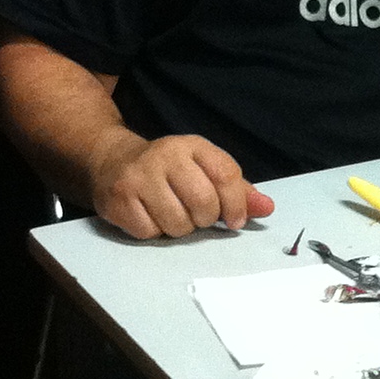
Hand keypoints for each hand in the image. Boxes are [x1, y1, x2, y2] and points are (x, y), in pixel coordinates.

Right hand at [90, 133, 272, 238]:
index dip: (236, 204)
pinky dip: (154, 232)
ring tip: (171, 213)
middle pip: (203, 203)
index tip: (234, 220)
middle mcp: (165, 156)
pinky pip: (150, 232)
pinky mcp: (118, 199)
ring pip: (177, 223)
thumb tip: (267, 208)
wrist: (112, 161)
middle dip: (205, 218)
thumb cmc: (167, 170)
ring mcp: (139, 177)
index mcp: (192, 146)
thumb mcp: (203, 169)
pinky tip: (149, 216)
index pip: (226, 175)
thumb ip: (236, 189)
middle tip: (196, 214)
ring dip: (179, 228)